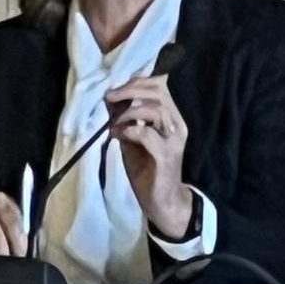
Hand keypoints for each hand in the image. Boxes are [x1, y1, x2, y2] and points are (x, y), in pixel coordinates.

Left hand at [105, 74, 193, 237]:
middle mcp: (176, 125)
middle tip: (110, 96)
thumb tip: (108, 97)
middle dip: (131, 90)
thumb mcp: (131, 138)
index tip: (114, 87)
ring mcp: (173, 141)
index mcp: (171, 118)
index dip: (136, 82)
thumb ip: (124, 118)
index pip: (160, 87)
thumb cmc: (146, 167)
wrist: (160, 201)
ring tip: (114, 121)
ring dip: (129, 111)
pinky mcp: (166, 157)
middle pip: (159, 93)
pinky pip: (148, 135)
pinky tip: (117, 135)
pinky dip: (129, 130)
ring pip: (156, 110)